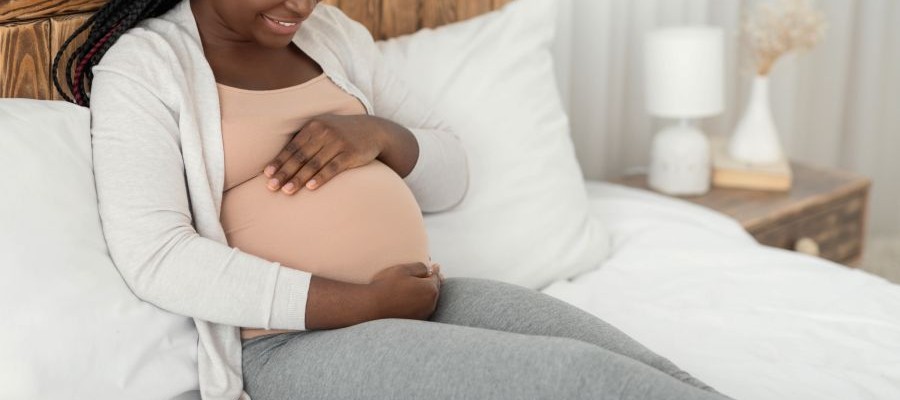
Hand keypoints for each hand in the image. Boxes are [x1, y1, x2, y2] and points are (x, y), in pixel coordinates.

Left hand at [263, 114, 384, 193]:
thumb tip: (282, 158)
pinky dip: (320, 178)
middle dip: (284, 172)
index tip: (267, 175)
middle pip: (300, 156)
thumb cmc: (342, 133)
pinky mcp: (351, 154)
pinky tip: (311, 188)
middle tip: (272, 187)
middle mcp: (324, 132)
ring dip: (298, 179)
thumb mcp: (324, 128)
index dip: (279, 161)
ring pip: (314, 163)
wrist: (374, 131)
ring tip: (287, 191)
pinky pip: (332, 168)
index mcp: (314, 126)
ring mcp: (338, 142)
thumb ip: (306, 139)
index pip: (292, 146)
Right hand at [366, 262, 442, 320]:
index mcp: (430, 290)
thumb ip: (420, 267)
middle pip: (433, 290)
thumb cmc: (386, 287)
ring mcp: (423, 315)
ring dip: (424, 294)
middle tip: (428, 276)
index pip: (436, 277)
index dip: (434, 270)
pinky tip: (410, 300)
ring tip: (418, 288)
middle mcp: (430, 304)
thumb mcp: (403, 269)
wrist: (372, 307)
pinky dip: (418, 303)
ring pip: (427, 301)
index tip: (435, 266)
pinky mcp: (414, 322)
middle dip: (430, 282)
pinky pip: (419, 309)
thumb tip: (428, 270)